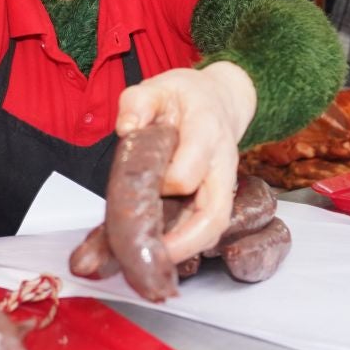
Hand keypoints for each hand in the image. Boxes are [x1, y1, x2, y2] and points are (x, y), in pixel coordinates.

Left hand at [114, 62, 256, 262]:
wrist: (219, 100)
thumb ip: (137, 102)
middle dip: (184, 241)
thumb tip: (127, 129)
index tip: (142, 186)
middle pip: (214, 213)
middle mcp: (221, 162)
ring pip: (215, 227)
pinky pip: (206, 227)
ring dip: (185, 250)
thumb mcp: (157, 85)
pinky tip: (157, 255)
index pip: (189, 170)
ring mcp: (222, 184)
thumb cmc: (185, 97)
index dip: (165, 185)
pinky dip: (185, 246)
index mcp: (206, 130)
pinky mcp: (216, 198)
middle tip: (151, 256)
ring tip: (151, 265)